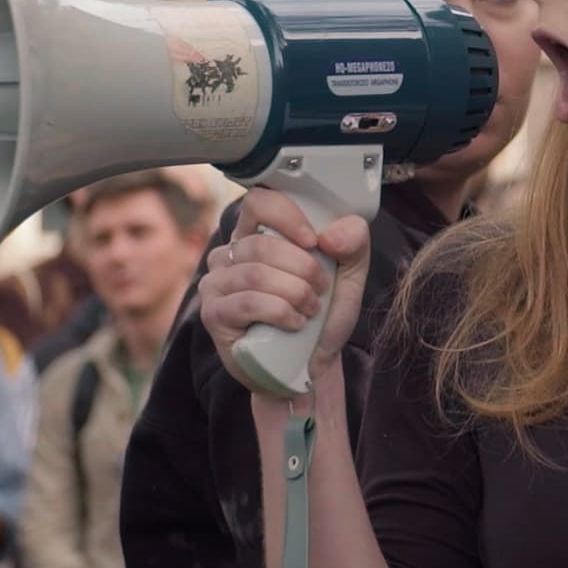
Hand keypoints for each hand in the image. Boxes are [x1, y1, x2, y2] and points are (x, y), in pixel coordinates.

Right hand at [198, 188, 369, 396]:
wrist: (309, 366)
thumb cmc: (322, 316)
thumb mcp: (350, 276)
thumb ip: (354, 244)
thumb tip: (330, 234)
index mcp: (257, 234)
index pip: (258, 202)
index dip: (287, 216)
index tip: (314, 242)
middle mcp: (230, 254)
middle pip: (262, 243)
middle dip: (303, 269)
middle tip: (320, 291)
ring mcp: (216, 283)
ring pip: (256, 273)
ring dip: (295, 294)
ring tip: (310, 310)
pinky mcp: (213, 314)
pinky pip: (247, 303)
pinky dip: (280, 313)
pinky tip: (295, 324)